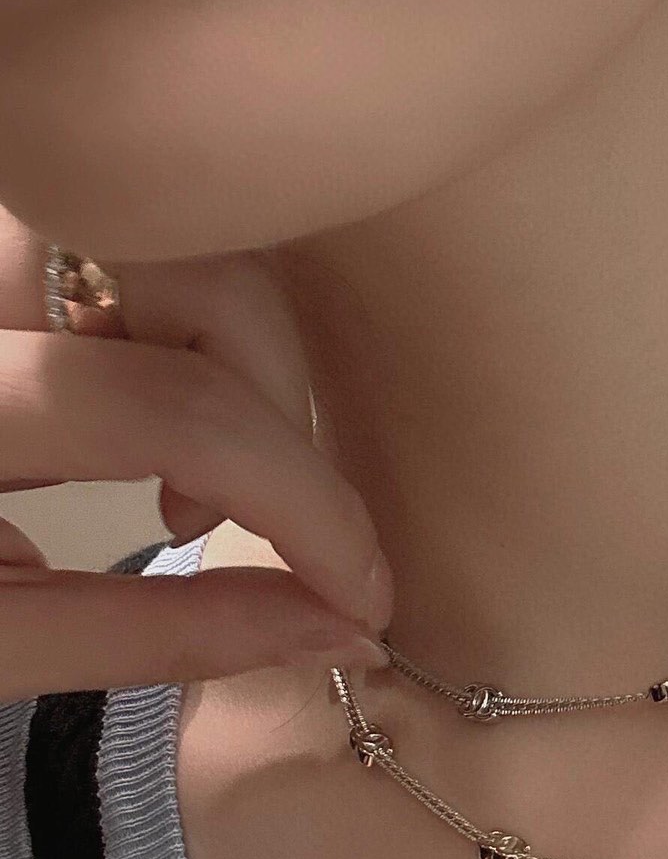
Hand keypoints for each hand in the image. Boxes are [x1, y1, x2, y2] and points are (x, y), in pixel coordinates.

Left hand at [0, 208, 392, 699]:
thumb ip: (154, 632)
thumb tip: (337, 628)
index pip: (180, 414)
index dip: (308, 508)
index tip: (363, 592)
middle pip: (195, 277)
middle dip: (273, 401)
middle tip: (217, 514)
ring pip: (165, 228)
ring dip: (218, 341)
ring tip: (165, 452)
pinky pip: (113, 227)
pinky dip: (160, 303)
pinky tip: (118, 382)